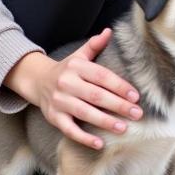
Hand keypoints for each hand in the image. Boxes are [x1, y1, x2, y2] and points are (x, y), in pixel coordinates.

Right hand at [5, 28, 140, 149]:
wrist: (37, 81)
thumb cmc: (67, 70)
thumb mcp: (79, 55)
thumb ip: (95, 45)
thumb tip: (110, 31)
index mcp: (76, 67)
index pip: (102, 77)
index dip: (119, 86)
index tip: (136, 96)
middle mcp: (67, 83)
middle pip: (96, 96)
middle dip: (118, 106)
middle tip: (137, 113)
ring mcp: (59, 101)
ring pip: (84, 113)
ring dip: (105, 122)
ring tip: (123, 128)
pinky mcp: (53, 117)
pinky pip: (69, 130)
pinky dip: (84, 138)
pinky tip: (99, 143)